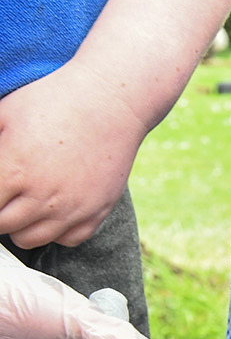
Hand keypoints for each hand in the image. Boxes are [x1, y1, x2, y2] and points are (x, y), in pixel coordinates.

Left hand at [0, 61, 149, 247]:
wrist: (112, 98)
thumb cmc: (54, 99)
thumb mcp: (3, 113)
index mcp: (13, 171)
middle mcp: (42, 197)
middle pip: (2, 225)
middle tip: (4, 192)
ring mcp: (73, 207)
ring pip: (30, 239)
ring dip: (20, 225)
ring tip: (21, 204)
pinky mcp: (98, 209)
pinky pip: (69, 239)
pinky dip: (56, 230)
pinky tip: (51, 209)